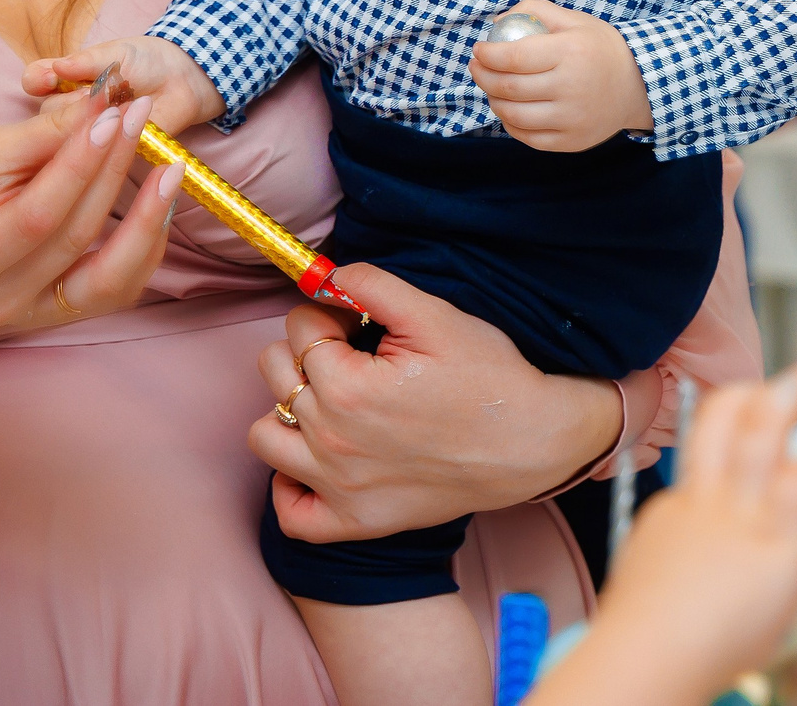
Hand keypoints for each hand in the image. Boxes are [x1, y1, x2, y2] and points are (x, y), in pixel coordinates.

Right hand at [0, 89, 178, 344]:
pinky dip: (145, 245)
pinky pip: (117, 286)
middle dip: (115, 172)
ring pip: (111, 279)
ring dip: (149, 221)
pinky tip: (159, 201)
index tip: (111, 113)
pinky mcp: (60, 311)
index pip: (38, 214)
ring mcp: (32, 314)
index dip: (80, 164)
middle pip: (77, 238)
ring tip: (170, 166)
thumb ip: (43, 134)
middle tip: (140, 116)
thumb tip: (104, 105)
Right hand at [21, 34, 225, 135]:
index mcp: (66, 80)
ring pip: (67, 137)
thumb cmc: (145, 61)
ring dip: (88, 122)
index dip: (37, 81)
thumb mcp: (116, 53)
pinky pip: (96, 156)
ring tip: (115, 106)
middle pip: (48, 115)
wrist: (182, 79)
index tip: (46, 78)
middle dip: (69, 103)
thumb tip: (59, 67)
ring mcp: (88, 132)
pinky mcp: (108, 153)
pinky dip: (106, 142)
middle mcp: (69, 109)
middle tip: (96, 93)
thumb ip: (87, 61)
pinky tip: (119, 129)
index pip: (37, 81)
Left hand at [250, 264, 622, 541]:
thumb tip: (325, 275)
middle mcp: (331, 441)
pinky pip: (290, 513)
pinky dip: (292, 487)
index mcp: (346, 387)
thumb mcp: (435, 315)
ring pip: (264, 436)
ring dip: (289, 412)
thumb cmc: (489, 377)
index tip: (361, 324)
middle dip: (307, 353)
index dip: (329, 314)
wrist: (532, 442)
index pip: (298, 327)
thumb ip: (372, 285)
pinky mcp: (355, 521)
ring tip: (335, 402)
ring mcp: (338, 488)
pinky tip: (320, 461)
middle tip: (356, 357)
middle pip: (275, 373)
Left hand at [469, 0, 653, 152]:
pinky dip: (510, 124)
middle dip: (482, 76)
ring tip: (490, 88)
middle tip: (476, 67)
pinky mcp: (572, 141)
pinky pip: (528, 137)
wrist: (640, 86)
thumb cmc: (601, 49)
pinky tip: (508, 110)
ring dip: (493, 100)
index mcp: (570, 52)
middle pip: (509, 87)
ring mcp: (571, 118)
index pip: (514, 56)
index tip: (478, 49)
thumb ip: (536, 12)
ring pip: (514, 115)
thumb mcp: (575, 20)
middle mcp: (571, 87)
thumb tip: (498, 21)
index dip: (488, 54)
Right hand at [529, 362, 796, 705]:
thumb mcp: (657, 586)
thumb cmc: (650, 646)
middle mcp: (705, 500)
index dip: (729, 457)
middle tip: (786, 378)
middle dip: (753, 392)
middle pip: (720, 423)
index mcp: (675, 514)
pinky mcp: (777, 539)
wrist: (648, 657)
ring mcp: (741, 514)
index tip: (746, 454)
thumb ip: (681, 563)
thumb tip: (698, 574)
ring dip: (789, 395)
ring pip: (761, 432)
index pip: (704, 468)